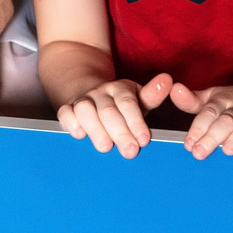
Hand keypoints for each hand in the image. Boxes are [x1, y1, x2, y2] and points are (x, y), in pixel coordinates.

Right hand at [57, 73, 172, 158]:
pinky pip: (65, 112)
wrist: (90, 91)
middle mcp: (101, 93)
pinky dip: (70, 122)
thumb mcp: (138, 99)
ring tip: (105, 147)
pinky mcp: (68, 108)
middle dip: (120, 132)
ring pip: (85, 110)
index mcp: (120, 89)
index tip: (144, 140)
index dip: (136, 122)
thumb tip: (167, 80)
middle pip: (109, 111)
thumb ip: (152, 95)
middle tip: (130, 152)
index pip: (128, 104)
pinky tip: (79, 135)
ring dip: (95, 128)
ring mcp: (83, 100)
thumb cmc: (120, 105)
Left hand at [169, 80, 232, 158]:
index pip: (208, 114)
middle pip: (225, 121)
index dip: (198, 128)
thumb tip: (174, 90)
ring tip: (228, 150)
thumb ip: (191, 101)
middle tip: (200, 153)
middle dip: (212, 137)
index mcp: (221, 102)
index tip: (188, 144)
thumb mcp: (212, 98)